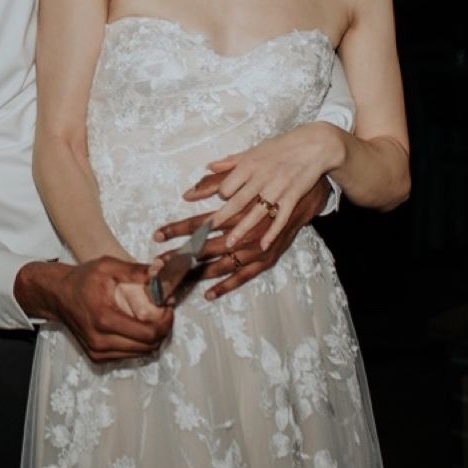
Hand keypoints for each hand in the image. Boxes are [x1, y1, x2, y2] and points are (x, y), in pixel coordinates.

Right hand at [15, 258, 171, 363]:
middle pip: (149, 346)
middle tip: (164, 311)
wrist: (57, 295)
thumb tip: (161, 272)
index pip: (149, 333)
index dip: (165, 322)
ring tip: (152, 318)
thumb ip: (136, 270)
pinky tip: (137, 326)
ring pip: (141, 353)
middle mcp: (100, 340)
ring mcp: (98, 351)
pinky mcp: (97, 357)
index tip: (168, 307)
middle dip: (163, 329)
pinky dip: (139, 343)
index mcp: (104, 318)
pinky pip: (129, 355)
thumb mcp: (108, 266)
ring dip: (153, 338)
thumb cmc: (82, 279)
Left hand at [151, 177, 331, 301]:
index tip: (157, 235)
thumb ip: (215, 183)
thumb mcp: (245, 174)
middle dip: (181, 256)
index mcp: (236, 209)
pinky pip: (247, 274)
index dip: (177, 229)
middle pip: (206, 247)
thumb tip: (188, 192)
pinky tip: (210, 293)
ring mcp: (258, 246)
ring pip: (224, 264)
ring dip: (200, 273)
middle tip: (158, 264)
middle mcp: (245, 231)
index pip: (200, 222)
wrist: (310, 187)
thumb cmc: (274, 179)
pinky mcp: (270, 255)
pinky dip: (228, 285)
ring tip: (177, 281)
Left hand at [165, 123, 342, 254]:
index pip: (227, 186)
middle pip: (237, 202)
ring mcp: (278, 189)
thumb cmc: (282, 147)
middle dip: (222, 217)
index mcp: (249, 165)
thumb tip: (209, 167)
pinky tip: (263, 245)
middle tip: (207, 231)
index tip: (222, 200)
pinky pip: (280, 218)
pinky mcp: (293, 197)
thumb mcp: (254, 150)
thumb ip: (231, 161)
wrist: (314, 146)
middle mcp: (261, 178)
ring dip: (241, 229)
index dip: (222, 195)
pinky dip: (272, 233)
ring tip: (229, 244)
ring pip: (256, 213)